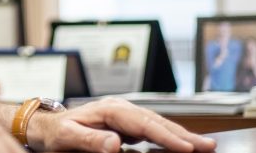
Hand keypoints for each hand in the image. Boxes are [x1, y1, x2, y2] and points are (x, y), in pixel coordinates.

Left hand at [27, 97, 216, 152]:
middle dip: (183, 134)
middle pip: (156, 121)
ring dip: (180, 135)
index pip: (143, 123)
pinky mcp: (125, 125)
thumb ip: (91, 139)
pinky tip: (182, 145)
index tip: (185, 146)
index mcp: (109, 109)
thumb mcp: (68, 136)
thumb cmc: (56, 132)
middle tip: (208, 146)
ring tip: (204, 145)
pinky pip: (151, 131)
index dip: (166, 135)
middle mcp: (120, 109)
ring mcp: (124, 116)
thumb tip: (114, 143)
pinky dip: (168, 137)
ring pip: (157, 124)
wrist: (46, 127)